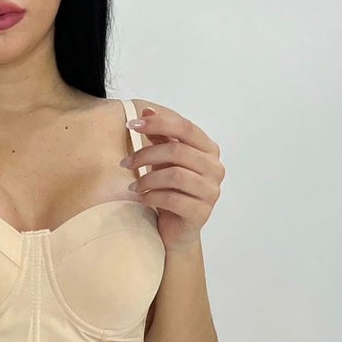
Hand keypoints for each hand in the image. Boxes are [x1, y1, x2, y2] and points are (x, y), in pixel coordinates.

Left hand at [120, 104, 224, 250]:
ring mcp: (211, 191)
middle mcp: (215, 168)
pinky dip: (152, 197)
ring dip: (148, 179)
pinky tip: (142, 198)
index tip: (131, 124)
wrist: (177, 231)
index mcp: (209, 150)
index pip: (185, 127)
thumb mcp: (164, 161)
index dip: (158, 123)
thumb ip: (160, 137)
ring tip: (134, 186)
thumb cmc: (172, 191)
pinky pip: (172, 199)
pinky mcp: (201, 212)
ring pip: (175, 175)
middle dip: (146, 154)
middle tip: (126, 163)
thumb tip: (146, 110)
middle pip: (178, 151)